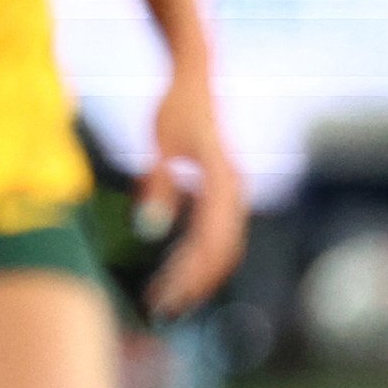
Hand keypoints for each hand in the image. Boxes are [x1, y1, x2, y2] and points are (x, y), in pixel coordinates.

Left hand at [136, 57, 246, 315]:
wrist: (196, 79)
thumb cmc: (174, 108)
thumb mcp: (159, 144)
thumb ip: (158, 184)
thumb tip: (151, 228)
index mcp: (224, 181)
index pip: (209, 242)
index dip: (188, 275)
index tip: (164, 297)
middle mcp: (236, 191)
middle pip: (222, 252)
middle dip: (194, 284)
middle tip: (162, 309)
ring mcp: (235, 192)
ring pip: (225, 248)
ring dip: (200, 275)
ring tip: (169, 298)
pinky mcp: (226, 192)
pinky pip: (221, 234)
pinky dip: (202, 257)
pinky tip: (177, 271)